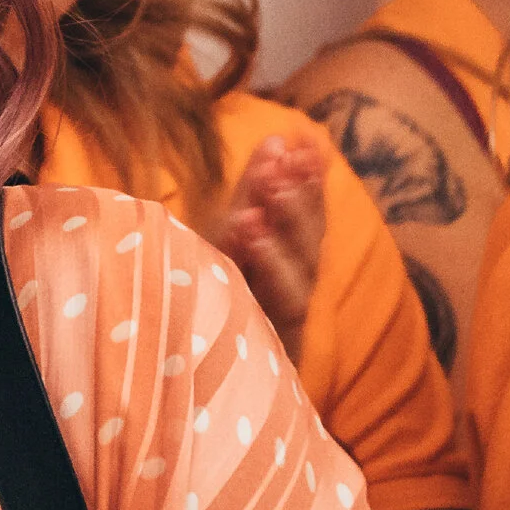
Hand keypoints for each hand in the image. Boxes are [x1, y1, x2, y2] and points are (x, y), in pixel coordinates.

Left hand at [205, 134, 327, 359]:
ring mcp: (284, 315)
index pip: (308, 212)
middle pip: (308, 241)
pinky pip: (276, 303)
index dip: (310, 178)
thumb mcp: (230, 235)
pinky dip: (266, 269)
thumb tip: (278, 137)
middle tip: (285, 163)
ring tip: (264, 198)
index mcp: (287, 254)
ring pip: (298, 273)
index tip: (304, 141)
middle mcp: (292, 284)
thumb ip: (253, 191)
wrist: (200, 371)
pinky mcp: (276, 342)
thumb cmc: (216, 290)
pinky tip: (250, 240)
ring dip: (284, 232)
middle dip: (300, 200)